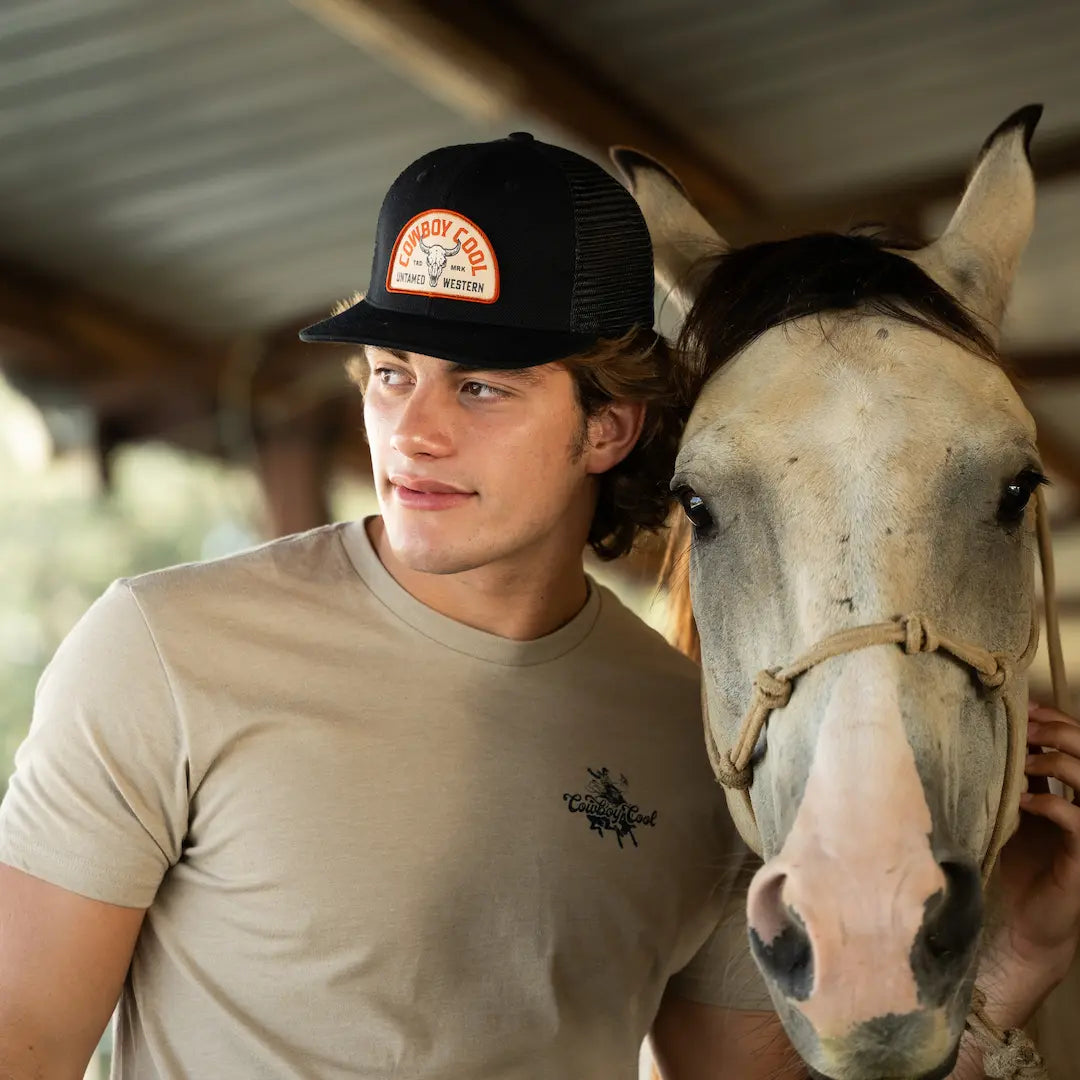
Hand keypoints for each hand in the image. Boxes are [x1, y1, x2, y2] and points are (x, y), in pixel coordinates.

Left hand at [975, 701, 1079, 1027]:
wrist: (1019, 924)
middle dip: (1055, 730)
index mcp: (1066, 788)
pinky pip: (1079, 819)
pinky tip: (1024, 800)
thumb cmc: (1008, 864)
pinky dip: (1051, 802)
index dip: (1051, 717)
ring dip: (1053, 760)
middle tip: (1023, 726)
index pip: (1072, 738)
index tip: (1020, 706)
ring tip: (1022, 761)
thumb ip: (1002, 778)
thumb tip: (975, 736)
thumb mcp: (1003, 810)